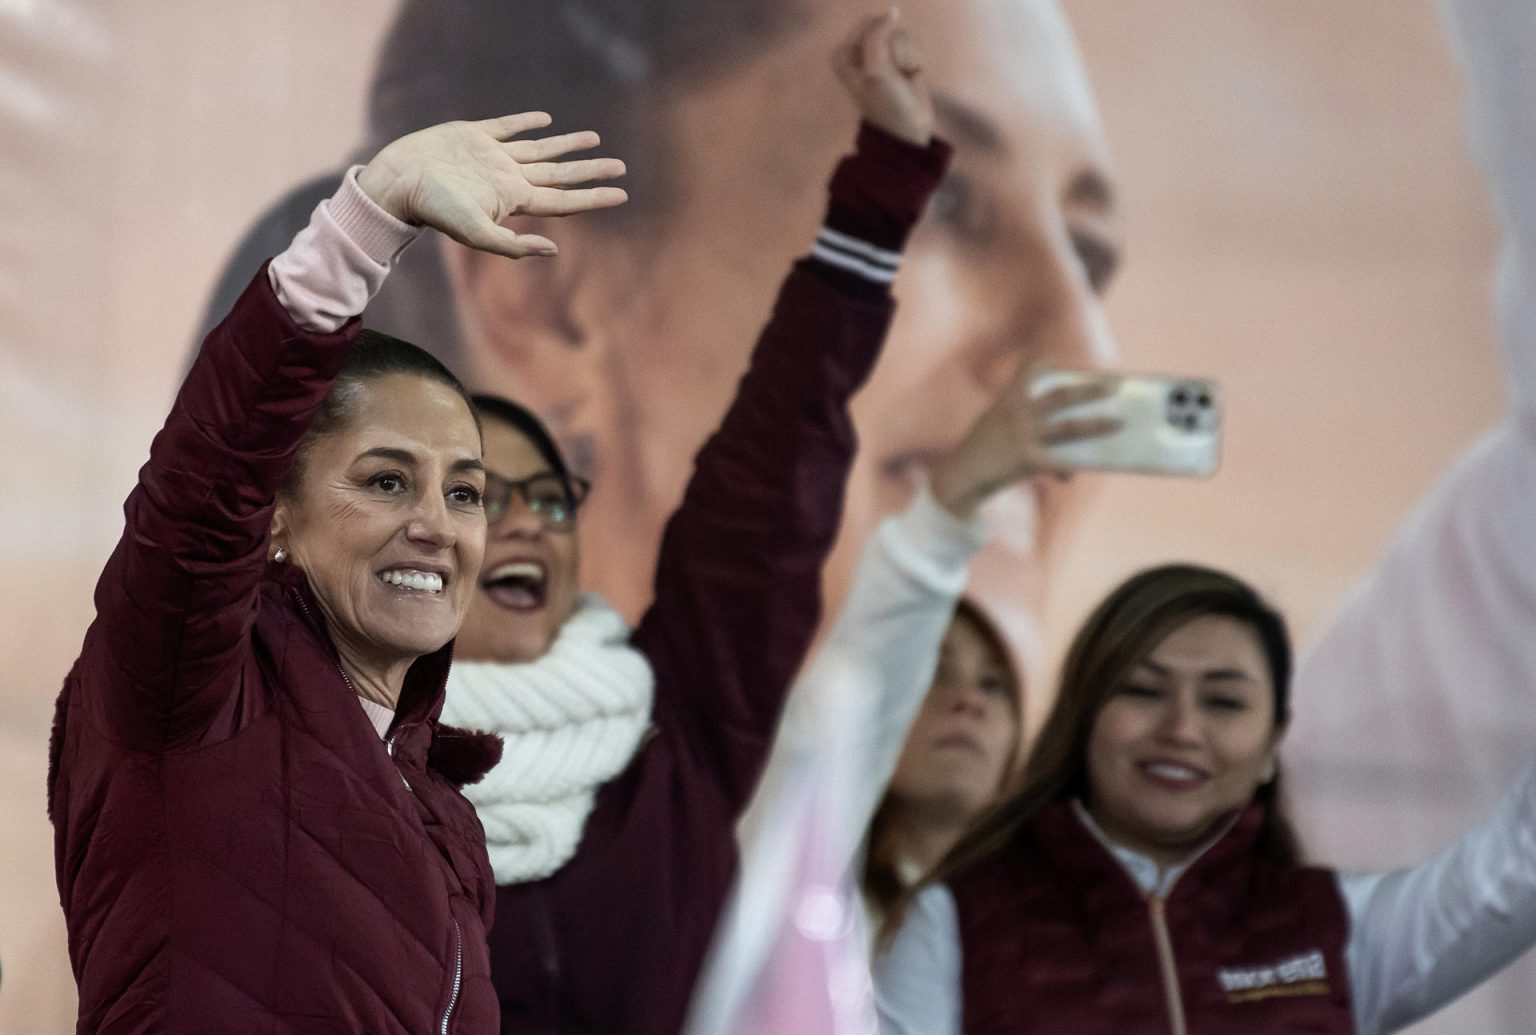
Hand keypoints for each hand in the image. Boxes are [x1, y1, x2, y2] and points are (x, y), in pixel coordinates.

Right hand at [356, 112, 627, 258]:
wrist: (398, 181)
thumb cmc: (435, 209)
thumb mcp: (476, 233)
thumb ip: (513, 245)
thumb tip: (554, 250)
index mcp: (514, 199)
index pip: (565, 199)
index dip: (595, 196)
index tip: (623, 193)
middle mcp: (509, 178)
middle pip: (560, 174)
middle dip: (590, 171)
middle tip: (621, 166)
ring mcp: (493, 156)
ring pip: (540, 149)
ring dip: (567, 145)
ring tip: (594, 138)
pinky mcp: (474, 135)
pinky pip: (507, 127)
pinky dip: (526, 122)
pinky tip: (544, 120)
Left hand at [832, 10, 933, 145]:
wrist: (909, 128)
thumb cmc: (887, 103)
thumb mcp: (876, 70)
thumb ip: (878, 37)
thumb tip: (893, 11)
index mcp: (844, 54)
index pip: (868, 25)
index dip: (882, 41)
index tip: (883, 65)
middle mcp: (860, 51)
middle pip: (885, 26)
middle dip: (896, 48)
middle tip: (895, 72)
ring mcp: (881, 53)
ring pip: (901, 34)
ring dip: (907, 55)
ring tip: (904, 76)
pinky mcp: (900, 57)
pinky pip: (912, 42)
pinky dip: (916, 58)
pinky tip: (911, 74)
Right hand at [929, 370, 1121, 519]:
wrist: (958, 477)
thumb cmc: (976, 453)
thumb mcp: (991, 427)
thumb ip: (1020, 426)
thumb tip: (1054, 438)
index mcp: (1007, 400)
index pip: (1028, 371)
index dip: (1042, 364)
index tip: (1054, 359)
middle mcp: (1018, 412)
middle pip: (1063, 397)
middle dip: (1091, 391)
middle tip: (1115, 386)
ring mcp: (1024, 435)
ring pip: (1071, 428)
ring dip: (1098, 425)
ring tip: (1119, 423)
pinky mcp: (1027, 460)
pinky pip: (1058, 464)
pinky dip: (1066, 471)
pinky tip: (1070, 476)